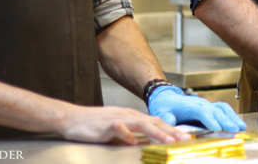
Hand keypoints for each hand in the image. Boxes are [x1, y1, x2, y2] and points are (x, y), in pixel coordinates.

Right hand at [59, 104, 189, 143]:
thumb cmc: (95, 125)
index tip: (185, 137)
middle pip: (154, 122)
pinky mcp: (105, 125)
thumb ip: (132, 134)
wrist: (72, 119)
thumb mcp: (118, 129)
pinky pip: (118, 128)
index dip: (172, 129)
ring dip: (156, 132)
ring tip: (168, 140)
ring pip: (141, 124)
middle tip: (185, 139)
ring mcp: (118, 118)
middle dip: (171, 131)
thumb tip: (146, 142)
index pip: (157, 122)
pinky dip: (127, 134)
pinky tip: (133, 141)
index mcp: (133, 117)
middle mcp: (128, 115)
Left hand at [148, 86, 245, 131]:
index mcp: (191, 105)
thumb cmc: (165, 106)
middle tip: (235, 131)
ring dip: (233, 117)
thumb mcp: (162, 114)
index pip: (203, 112)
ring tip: (241, 127)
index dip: (210, 120)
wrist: (166, 97)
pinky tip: (238, 122)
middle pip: (216, 110)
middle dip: (226, 121)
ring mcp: (207, 104)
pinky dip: (232, 114)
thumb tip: (172, 129)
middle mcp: (201, 103)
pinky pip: (224, 108)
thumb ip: (168, 121)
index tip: (217, 128)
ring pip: (223, 108)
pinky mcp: (210, 107)